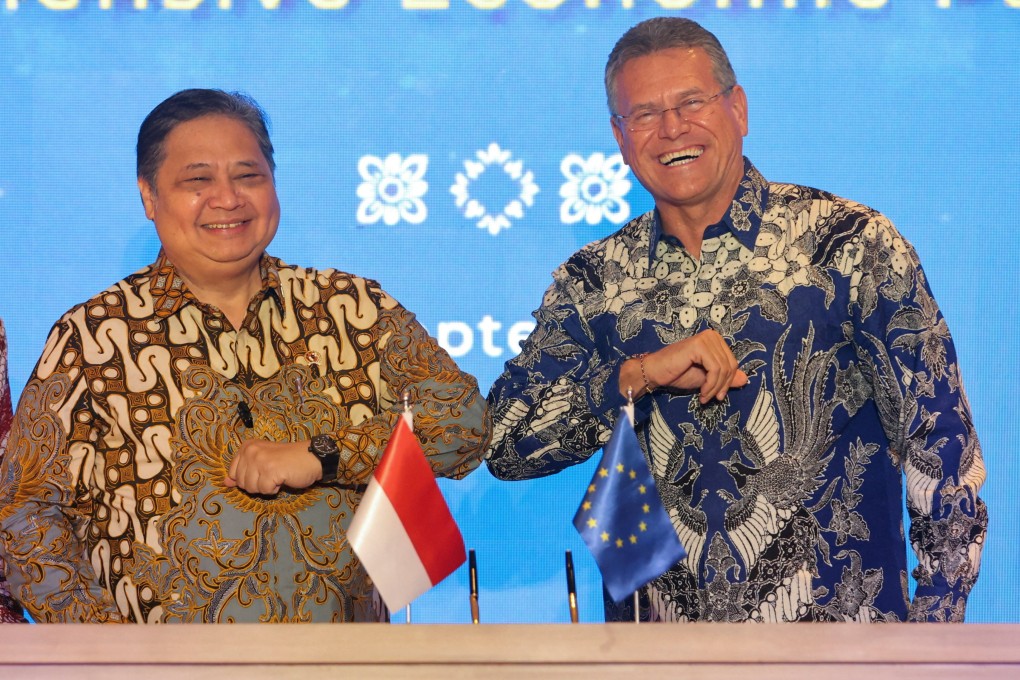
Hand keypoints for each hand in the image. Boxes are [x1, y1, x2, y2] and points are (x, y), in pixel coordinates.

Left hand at [224, 439, 321, 494]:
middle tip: (271, 473)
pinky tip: (282, 478)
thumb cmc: (287, 460)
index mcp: (247, 447)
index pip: (232, 473)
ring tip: (277, 475)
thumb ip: (242, 472)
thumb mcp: (261, 462)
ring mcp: (260, 460)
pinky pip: (265, 491)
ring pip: (251, 488)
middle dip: (256, 484)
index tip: (261, 471)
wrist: (311, 457)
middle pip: (241, 482)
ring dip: (265, 487)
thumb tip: (225, 483)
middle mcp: (251, 451)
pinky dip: (274, 489)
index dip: (247, 478)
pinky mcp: (270, 471)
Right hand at [620, 330, 747, 403]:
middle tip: (713, 399)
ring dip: (715, 388)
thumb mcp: (706, 378)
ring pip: (723, 369)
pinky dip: (711, 385)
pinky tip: (702, 393)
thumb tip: (745, 379)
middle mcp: (712, 336)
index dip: (728, 382)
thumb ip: (725, 378)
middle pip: (731, 365)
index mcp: (715, 341)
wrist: (655, 373)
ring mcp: (706, 339)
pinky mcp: (699, 345)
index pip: (732, 362)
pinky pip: (715, 369)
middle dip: (723, 386)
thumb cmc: (677, 374)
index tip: (719, 396)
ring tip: (705, 397)